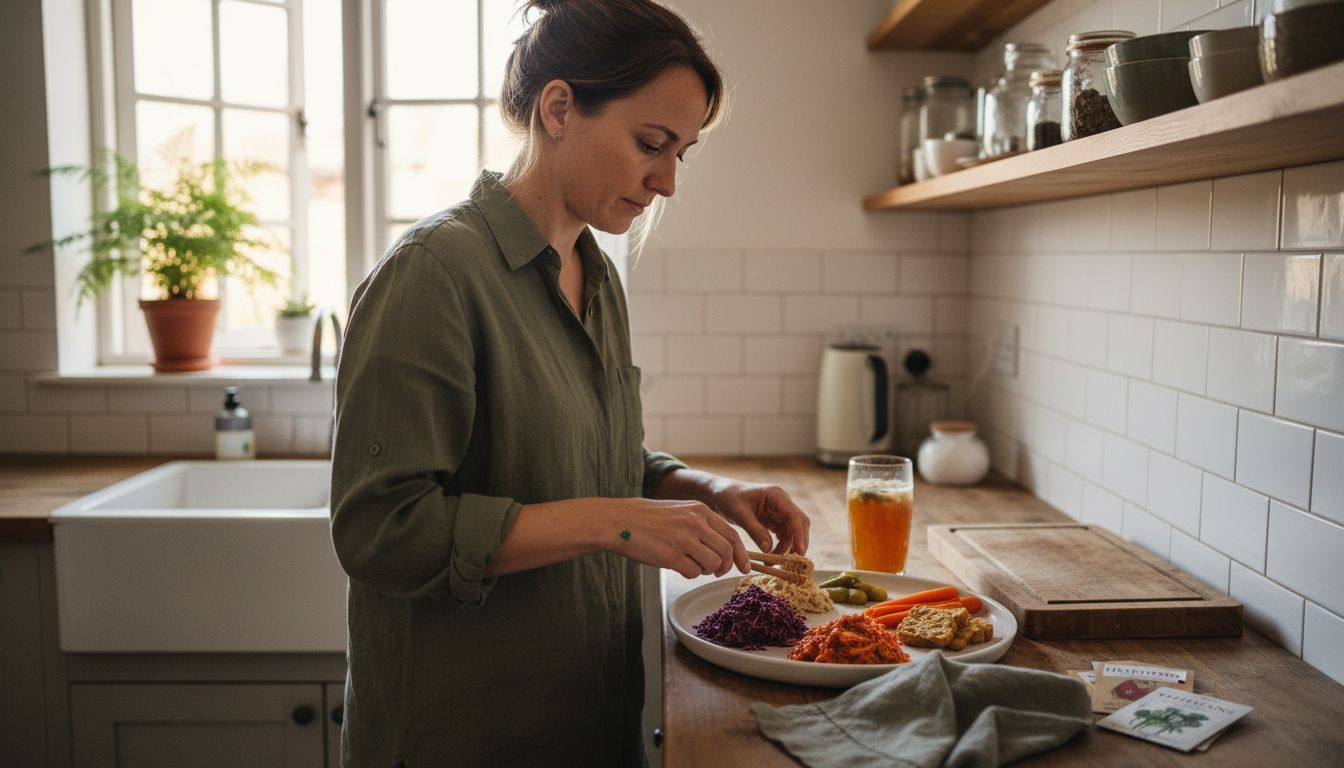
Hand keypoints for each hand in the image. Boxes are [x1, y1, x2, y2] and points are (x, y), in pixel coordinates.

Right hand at [612, 498, 749, 578]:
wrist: (621, 521)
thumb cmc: (649, 518)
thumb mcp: (681, 511)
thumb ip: (703, 525)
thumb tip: (724, 548)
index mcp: (700, 511)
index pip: (732, 535)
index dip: (741, 554)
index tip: (744, 567)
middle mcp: (696, 523)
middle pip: (725, 552)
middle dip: (724, 566)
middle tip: (715, 571)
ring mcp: (684, 540)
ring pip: (712, 564)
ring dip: (706, 570)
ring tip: (693, 565)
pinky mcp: (672, 557)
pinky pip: (693, 573)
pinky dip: (689, 574)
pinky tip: (678, 566)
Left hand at [704, 478, 810, 555]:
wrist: (720, 493)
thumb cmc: (729, 498)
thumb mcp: (740, 515)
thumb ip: (755, 531)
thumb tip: (769, 550)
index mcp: (776, 496)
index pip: (794, 516)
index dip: (799, 535)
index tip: (800, 553)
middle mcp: (782, 502)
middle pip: (799, 524)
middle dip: (798, 543)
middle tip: (791, 562)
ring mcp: (779, 510)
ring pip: (792, 531)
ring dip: (787, 547)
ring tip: (773, 561)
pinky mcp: (774, 518)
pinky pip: (783, 534)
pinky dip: (781, 545)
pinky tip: (772, 555)